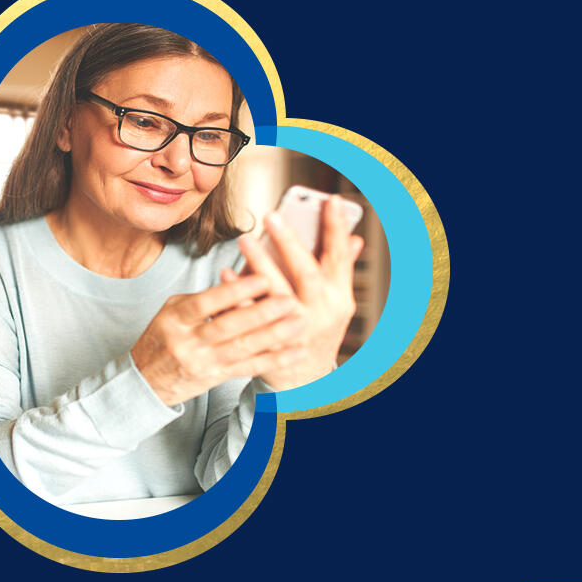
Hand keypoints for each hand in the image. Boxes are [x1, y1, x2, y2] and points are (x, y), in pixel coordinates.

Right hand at [131, 274, 308, 406]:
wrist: (145, 381)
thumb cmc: (162, 338)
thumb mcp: (171, 312)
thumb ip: (202, 299)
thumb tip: (238, 281)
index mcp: (175, 318)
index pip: (206, 303)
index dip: (234, 291)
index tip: (261, 277)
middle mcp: (188, 341)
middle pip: (227, 326)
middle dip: (260, 313)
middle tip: (289, 300)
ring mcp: (202, 362)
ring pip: (241, 348)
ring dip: (273, 335)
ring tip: (299, 321)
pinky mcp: (214, 378)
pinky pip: (248, 368)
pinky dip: (273, 360)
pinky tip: (294, 352)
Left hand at [228, 195, 363, 389]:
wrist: (304, 382)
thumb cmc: (317, 330)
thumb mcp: (334, 301)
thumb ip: (339, 269)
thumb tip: (354, 238)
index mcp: (339, 297)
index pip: (339, 257)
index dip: (336, 228)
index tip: (329, 200)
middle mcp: (320, 312)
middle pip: (306, 274)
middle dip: (290, 243)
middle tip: (272, 216)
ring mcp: (294, 329)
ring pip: (277, 295)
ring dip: (260, 265)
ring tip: (244, 240)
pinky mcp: (268, 342)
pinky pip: (251, 315)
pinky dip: (239, 294)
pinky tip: (226, 273)